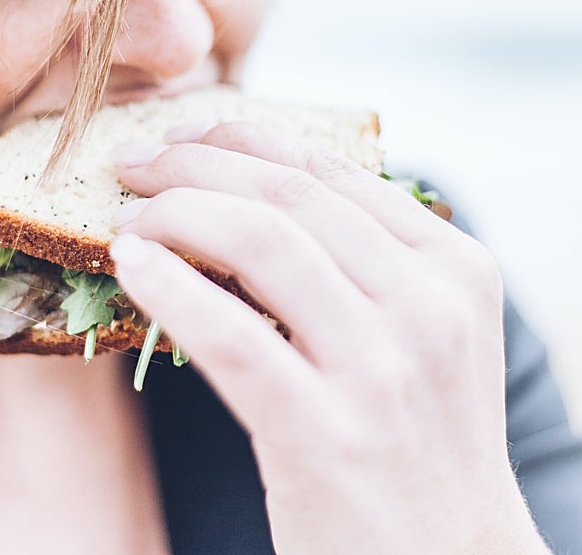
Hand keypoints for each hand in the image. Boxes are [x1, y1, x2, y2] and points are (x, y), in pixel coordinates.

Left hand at [110, 122, 548, 553]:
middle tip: (134, 166)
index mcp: (454, 268)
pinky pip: (229, 335)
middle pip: (289, 195)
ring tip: (126, 219)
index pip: (331, 169)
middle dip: (196, 165)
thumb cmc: (415, 445)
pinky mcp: (325, 435)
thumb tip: (248, 193)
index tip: (184, 137)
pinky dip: (168, 286)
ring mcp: (383, 370)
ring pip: (261, 241)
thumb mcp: (421, 338)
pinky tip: (130, 266)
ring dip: (175, 214)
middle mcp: (429, 306)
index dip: (243, 139)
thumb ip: (363, 264)